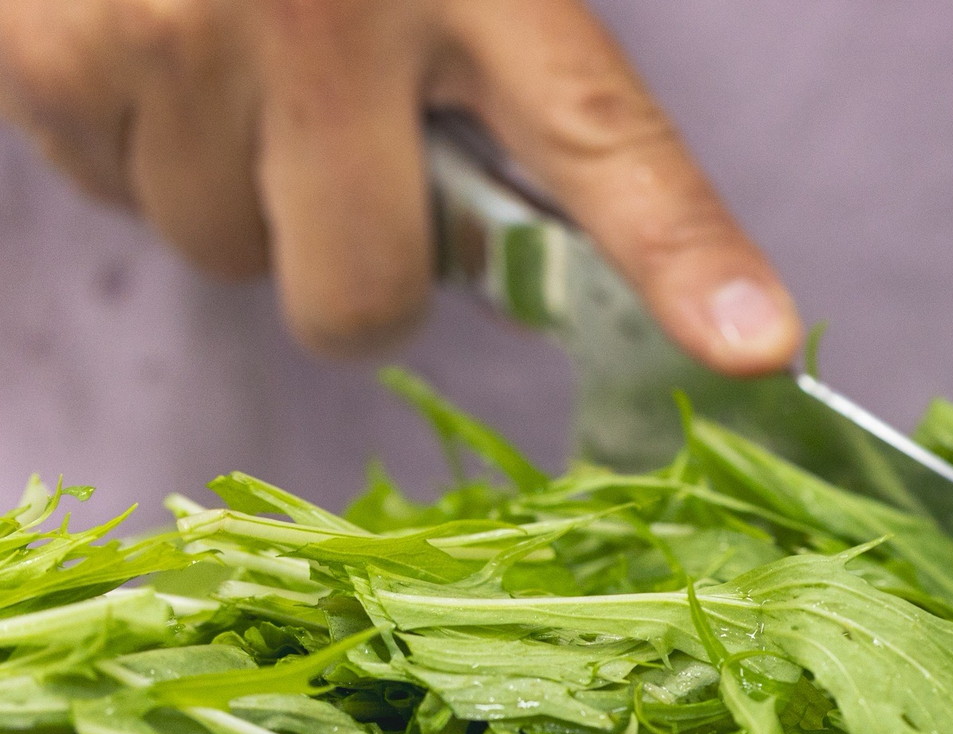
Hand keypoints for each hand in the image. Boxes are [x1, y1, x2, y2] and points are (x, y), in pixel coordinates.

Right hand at [0, 0, 798, 368]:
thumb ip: (512, 74)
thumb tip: (518, 243)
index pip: (603, 143)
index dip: (683, 260)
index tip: (752, 350)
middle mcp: (332, 18)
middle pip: (366, 296)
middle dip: (361, 270)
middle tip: (351, 166)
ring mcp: (182, 43)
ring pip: (228, 258)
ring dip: (241, 198)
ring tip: (237, 62)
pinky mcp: (53, 60)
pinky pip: (115, 201)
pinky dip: (137, 148)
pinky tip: (155, 46)